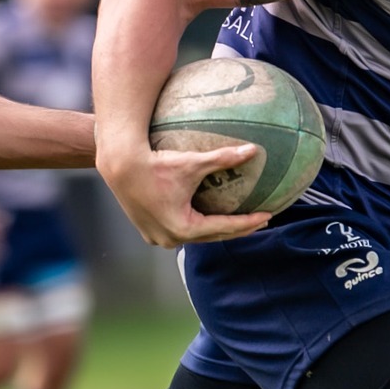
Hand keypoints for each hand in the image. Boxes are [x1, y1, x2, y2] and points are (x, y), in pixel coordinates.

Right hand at [99, 142, 271, 247]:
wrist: (121, 166)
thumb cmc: (156, 164)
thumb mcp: (192, 162)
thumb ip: (223, 158)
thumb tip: (253, 150)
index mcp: (184, 227)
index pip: (225, 227)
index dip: (249, 222)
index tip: (268, 215)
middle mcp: (171, 238)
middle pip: (213, 237)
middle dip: (238, 229)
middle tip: (260, 220)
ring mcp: (158, 238)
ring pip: (196, 238)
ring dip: (217, 231)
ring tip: (237, 222)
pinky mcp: (150, 232)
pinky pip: (180, 233)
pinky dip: (196, 228)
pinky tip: (207, 220)